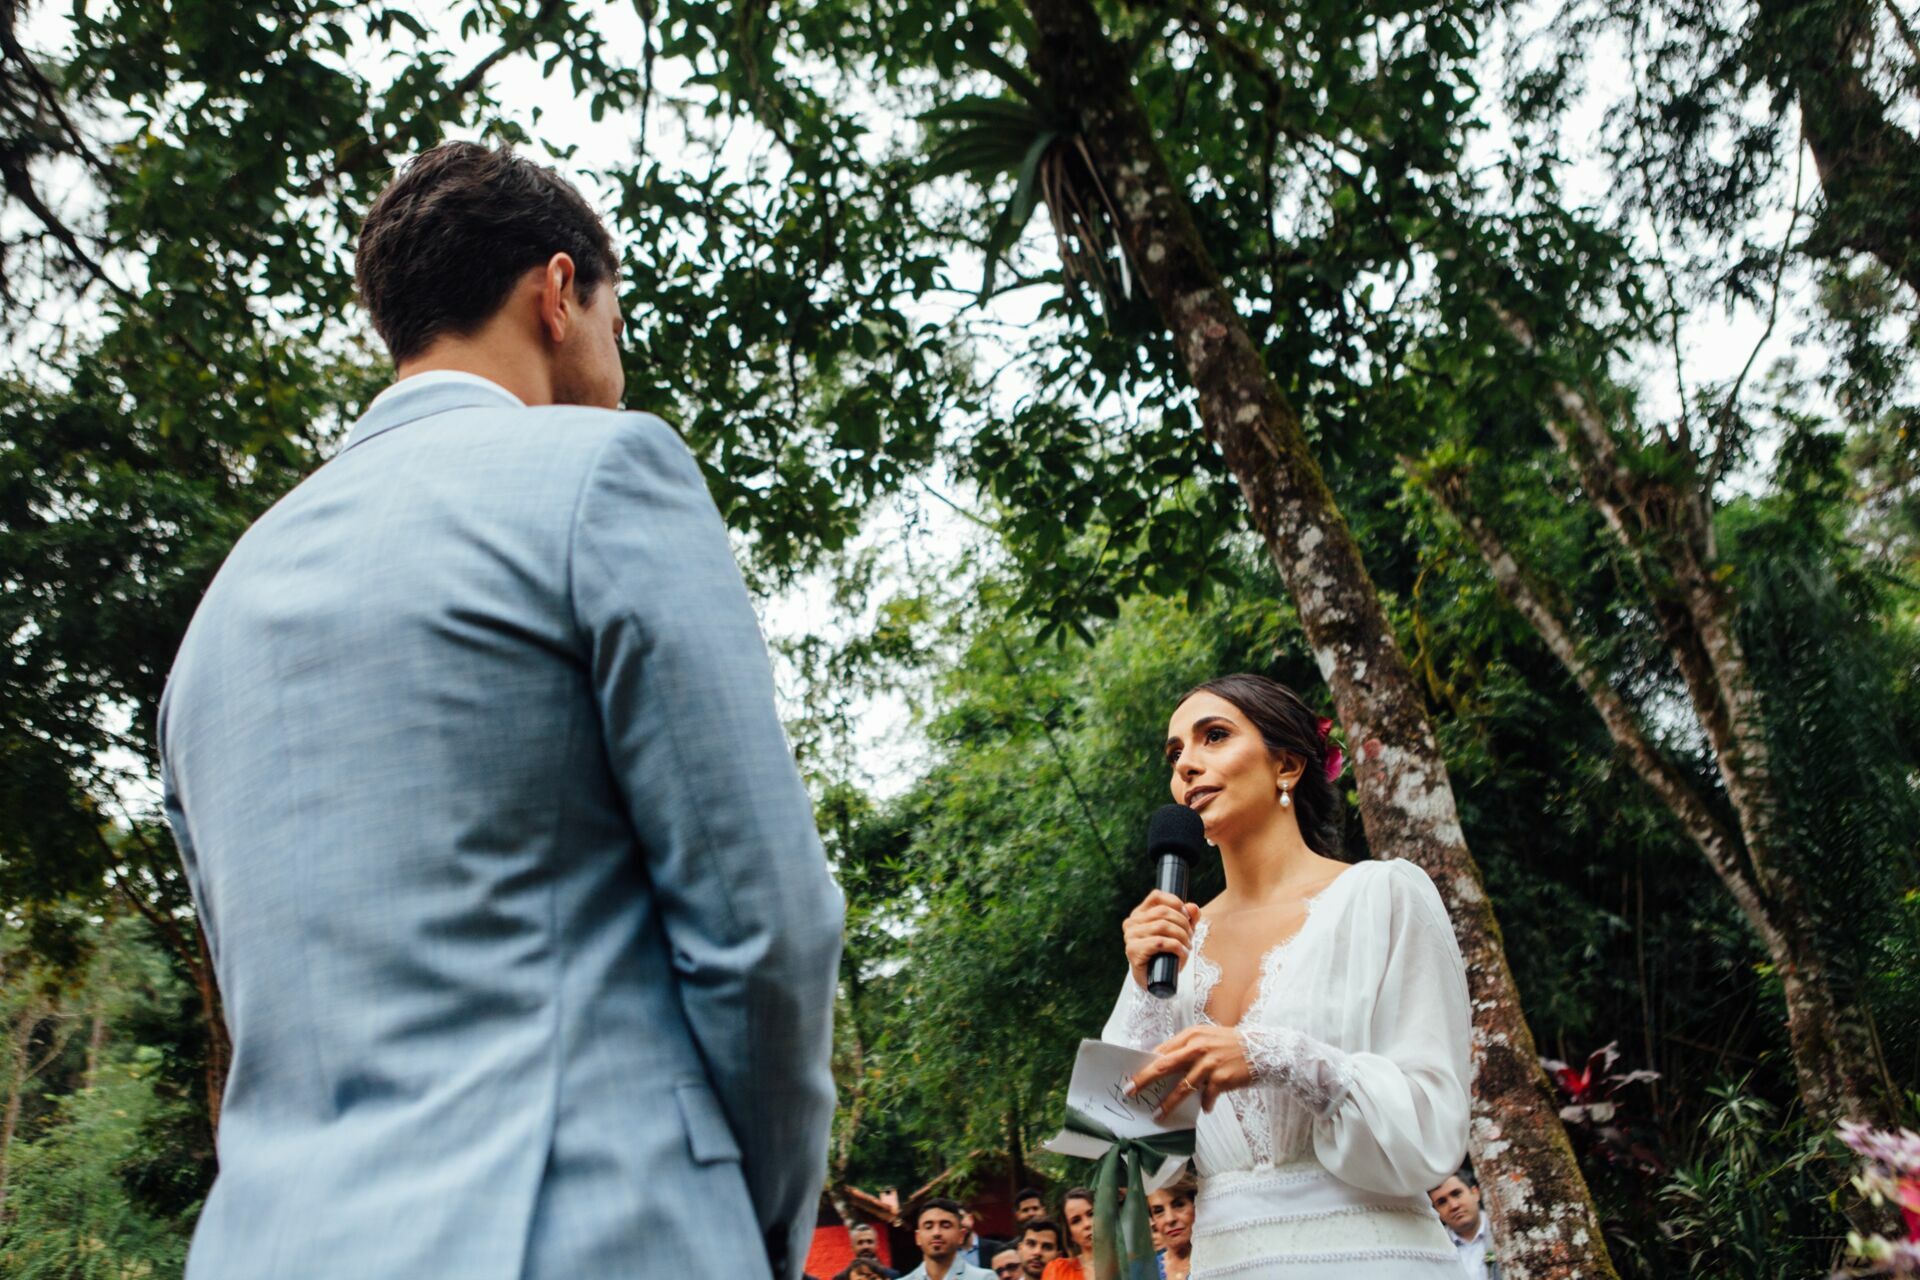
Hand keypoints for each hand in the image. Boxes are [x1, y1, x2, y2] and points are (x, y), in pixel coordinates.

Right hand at [1123, 890, 1201, 989]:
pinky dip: (1176, 947)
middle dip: (1183, 923)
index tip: (1188, 916)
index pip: (1156, 896)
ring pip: (1162, 926)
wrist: (1157, 982)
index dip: (1175, 902)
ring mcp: (1130, 937)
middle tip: (1191, 936)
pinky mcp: (1133, 951)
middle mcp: (1131, 923)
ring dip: (1182, 936)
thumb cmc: (1167, 955)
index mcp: (1139, 914)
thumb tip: (1193, 908)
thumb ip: (1188, 919)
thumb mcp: (1180, 934)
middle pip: (1162, 912)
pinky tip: (1183, 954)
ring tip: (1188, 946)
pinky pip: (1159, 942)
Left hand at [1125, 1024, 1254, 1117]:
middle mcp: (1198, 1048)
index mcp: (1191, 1036)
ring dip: (1169, 1103)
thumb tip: (1162, 1064)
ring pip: (1182, 1087)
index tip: (1131, 1077)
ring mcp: (1210, 1064)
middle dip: (1144, 1080)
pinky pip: (1207, 1096)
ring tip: (1158, 1114)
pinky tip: (1205, 1108)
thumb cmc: (1230, 1044)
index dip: (1145, 1065)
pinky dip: (1204, 1104)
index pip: (1161, 1052)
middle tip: (1130, 1092)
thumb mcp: (1206, 1038)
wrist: (1263, 1050)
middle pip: (1164, 1066)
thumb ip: (1186, 1049)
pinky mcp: (1222, 1078)